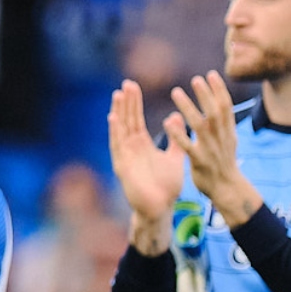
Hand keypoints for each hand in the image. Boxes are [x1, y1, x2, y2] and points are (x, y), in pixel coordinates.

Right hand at [108, 80, 184, 245]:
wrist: (160, 208)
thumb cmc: (166, 186)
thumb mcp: (175, 157)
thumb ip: (176, 138)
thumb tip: (177, 117)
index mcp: (142, 145)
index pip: (135, 120)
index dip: (134, 104)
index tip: (133, 87)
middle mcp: (131, 148)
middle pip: (127, 121)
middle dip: (126, 103)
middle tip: (126, 84)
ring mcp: (125, 156)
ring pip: (121, 129)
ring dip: (119, 112)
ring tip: (118, 94)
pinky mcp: (122, 166)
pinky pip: (117, 146)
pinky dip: (115, 131)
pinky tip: (113, 118)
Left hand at [166, 71, 263, 225]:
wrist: (226, 189)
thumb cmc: (223, 163)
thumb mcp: (227, 140)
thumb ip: (222, 123)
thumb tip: (220, 105)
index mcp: (227, 132)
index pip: (226, 107)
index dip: (219, 90)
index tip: (211, 74)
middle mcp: (221, 138)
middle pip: (215, 112)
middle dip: (206, 94)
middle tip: (196, 78)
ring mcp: (211, 149)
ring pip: (200, 125)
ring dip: (189, 108)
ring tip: (175, 92)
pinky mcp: (199, 162)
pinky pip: (187, 146)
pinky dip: (178, 134)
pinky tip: (166, 122)